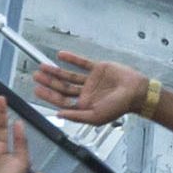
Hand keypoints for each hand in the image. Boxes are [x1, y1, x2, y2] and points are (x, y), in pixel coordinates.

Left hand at [25, 50, 159, 125]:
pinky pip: (82, 63)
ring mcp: (91, 81)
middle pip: (62, 87)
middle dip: (49, 82)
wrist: (136, 91)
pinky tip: (60, 55)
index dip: (49, 95)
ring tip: (42, 66)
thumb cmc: (119, 107)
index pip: (62, 101)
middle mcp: (86, 93)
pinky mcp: (98, 69)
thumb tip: (58, 115)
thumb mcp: (96, 117)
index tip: (37, 90)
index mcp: (84, 105)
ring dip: (55, 71)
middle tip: (36, 76)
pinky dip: (71, 58)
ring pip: (69, 75)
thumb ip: (76, 116)